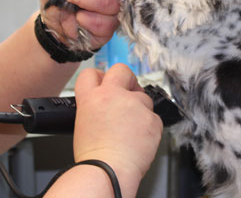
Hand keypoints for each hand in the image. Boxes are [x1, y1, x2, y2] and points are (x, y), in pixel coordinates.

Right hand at [73, 64, 162, 195]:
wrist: (109, 173)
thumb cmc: (95, 158)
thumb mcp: (83, 124)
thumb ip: (95, 107)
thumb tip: (103, 102)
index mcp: (92, 98)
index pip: (91, 74)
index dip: (98, 77)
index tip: (103, 82)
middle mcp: (114, 96)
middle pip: (122, 70)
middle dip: (126, 79)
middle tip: (126, 91)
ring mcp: (136, 105)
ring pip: (142, 97)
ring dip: (139, 108)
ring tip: (130, 129)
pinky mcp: (152, 117)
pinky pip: (153, 117)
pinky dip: (148, 126)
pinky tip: (139, 139)